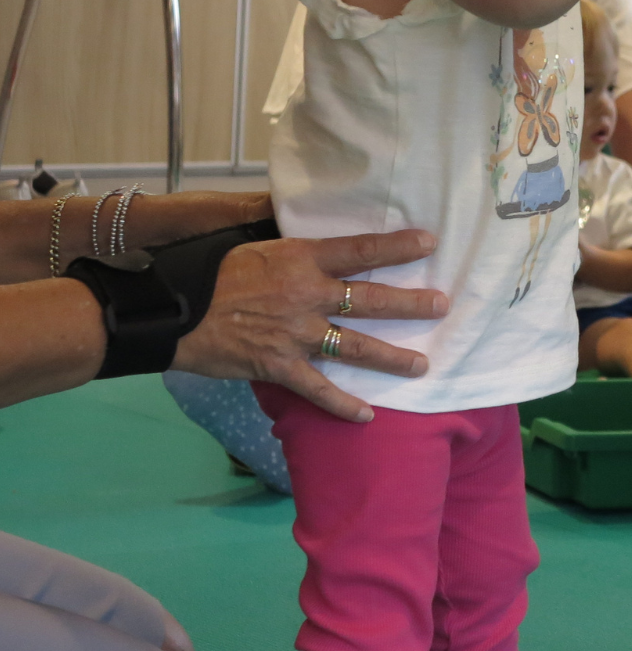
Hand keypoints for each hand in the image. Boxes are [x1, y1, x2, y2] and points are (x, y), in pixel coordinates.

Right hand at [171, 229, 448, 422]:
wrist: (171, 309)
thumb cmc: (208, 271)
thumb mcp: (254, 244)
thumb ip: (292, 247)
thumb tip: (316, 235)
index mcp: (302, 259)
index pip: (361, 249)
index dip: (397, 245)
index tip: (429, 242)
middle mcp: (307, 295)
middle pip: (370, 298)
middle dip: (410, 303)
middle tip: (442, 305)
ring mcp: (296, 333)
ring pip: (356, 346)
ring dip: (392, 357)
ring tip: (422, 365)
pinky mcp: (279, 366)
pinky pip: (319, 390)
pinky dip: (344, 405)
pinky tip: (368, 416)